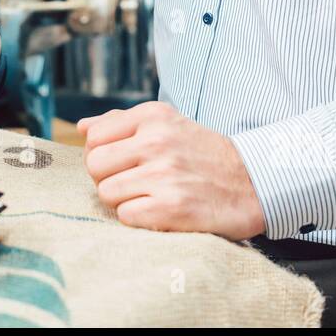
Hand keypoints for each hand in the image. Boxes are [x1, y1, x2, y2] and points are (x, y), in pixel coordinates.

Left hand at [79, 101, 265, 239]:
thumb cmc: (203, 154)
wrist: (253, 183)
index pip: (93, 137)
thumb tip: (82, 127)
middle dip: (106, 178)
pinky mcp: (171, 207)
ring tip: (148, 196)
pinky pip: (125, 216)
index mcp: (152, 116)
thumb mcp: (167, 123)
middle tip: (132, 183)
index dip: (102, 155)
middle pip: (93, 165)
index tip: (121, 163)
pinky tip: (159, 211)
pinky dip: (138, 218)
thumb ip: (121, 122)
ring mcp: (164, 175)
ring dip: (123, 200)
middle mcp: (156, 141)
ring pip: (106, 192)